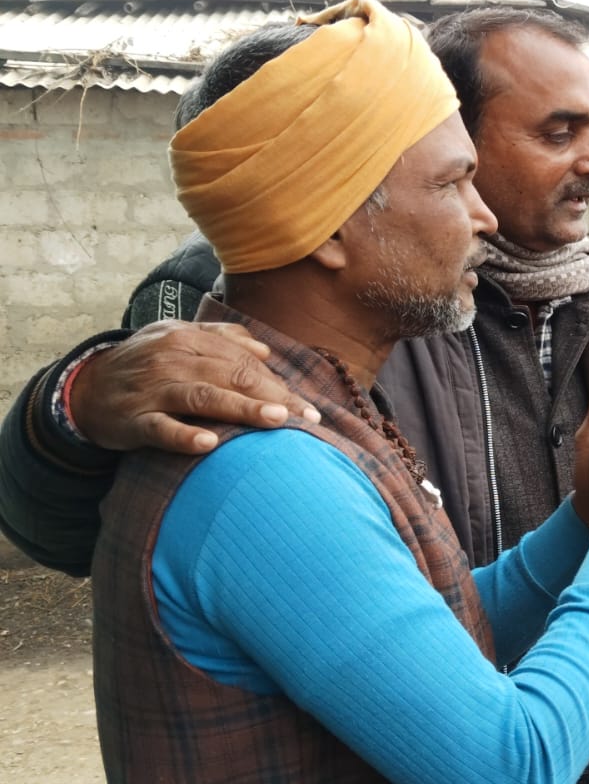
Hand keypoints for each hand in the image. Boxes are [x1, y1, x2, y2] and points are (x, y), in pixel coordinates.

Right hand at [71, 320, 318, 453]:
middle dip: (273, 397)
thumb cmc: (145, 367)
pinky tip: (209, 445)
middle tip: (305, 419)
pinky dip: (184, 436)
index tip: (308, 409)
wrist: (84, 389)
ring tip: (276, 420)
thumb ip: (221, 339)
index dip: (278, 383)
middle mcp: (171, 359)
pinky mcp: (133, 419)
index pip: (242, 361)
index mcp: (187, 339)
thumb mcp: (177, 340)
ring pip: (202, 397)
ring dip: (241, 409)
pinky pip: (160, 428)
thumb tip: (264, 349)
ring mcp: (151, 389)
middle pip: (230, 376)